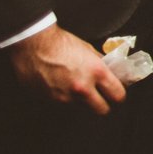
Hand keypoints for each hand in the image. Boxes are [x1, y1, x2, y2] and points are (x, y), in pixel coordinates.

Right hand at [8, 25, 125, 114]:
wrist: (33, 45)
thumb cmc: (60, 44)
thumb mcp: (88, 49)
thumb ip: (101, 63)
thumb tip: (112, 71)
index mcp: (96, 72)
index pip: (118, 95)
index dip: (119, 95)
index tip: (117, 94)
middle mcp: (82, 88)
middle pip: (102, 110)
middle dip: (104, 105)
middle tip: (101, 97)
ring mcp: (66, 97)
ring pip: (82, 107)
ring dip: (82, 100)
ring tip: (74, 84)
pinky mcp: (51, 101)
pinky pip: (64, 104)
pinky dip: (66, 98)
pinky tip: (61, 85)